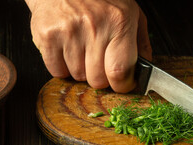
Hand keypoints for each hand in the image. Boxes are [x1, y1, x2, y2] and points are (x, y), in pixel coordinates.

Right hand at [25, 0, 151, 92]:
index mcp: (119, 22)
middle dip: (100, 77)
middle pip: (97, 80)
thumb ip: (140, 43)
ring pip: (78, 77)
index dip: (122, 85)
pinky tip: (67, 49)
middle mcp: (94, 27)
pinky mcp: (47, 36)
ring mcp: (68, 32)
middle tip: (99, 61)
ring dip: (81, 70)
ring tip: (81, 48)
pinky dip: (62, 67)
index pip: (120, 72)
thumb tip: (145, 70)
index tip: (122, 83)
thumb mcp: (130, 12)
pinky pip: (57, 72)